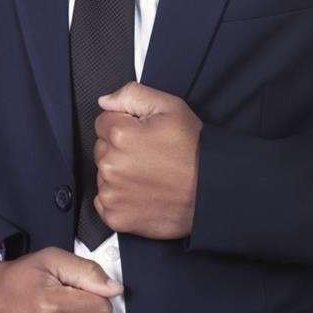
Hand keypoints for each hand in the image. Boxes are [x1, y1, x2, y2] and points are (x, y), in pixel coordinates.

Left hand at [93, 82, 201, 239]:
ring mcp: (112, 193)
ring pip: (103, 174)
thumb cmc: (193, 151)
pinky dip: (119, 198)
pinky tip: (142, 193)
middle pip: (101, 148)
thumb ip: (132, 94)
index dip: (125, 125)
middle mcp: (111, 165)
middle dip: (119, 149)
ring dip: (119, 173)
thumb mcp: (171, 107)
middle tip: (149, 155)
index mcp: (120, 134)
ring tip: (149, 175)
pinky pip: (104, 201)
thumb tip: (105, 100)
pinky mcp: (115, 217)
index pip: (103, 122)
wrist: (210, 193)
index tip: (143, 135)